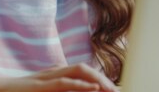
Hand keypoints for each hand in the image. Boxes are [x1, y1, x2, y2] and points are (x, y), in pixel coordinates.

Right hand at [0, 63, 118, 91]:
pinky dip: (80, 86)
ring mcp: (47, 76)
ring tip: (111, 89)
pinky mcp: (40, 85)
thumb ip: (59, 90)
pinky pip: (64, 83)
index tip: (116, 89)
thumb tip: (80, 89)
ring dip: (97, 79)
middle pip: (84, 68)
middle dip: (104, 78)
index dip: (101, 79)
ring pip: (78, 71)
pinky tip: (94, 89)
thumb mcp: (43, 91)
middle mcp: (54, 71)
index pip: (83, 72)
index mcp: (56, 74)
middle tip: (118, 90)